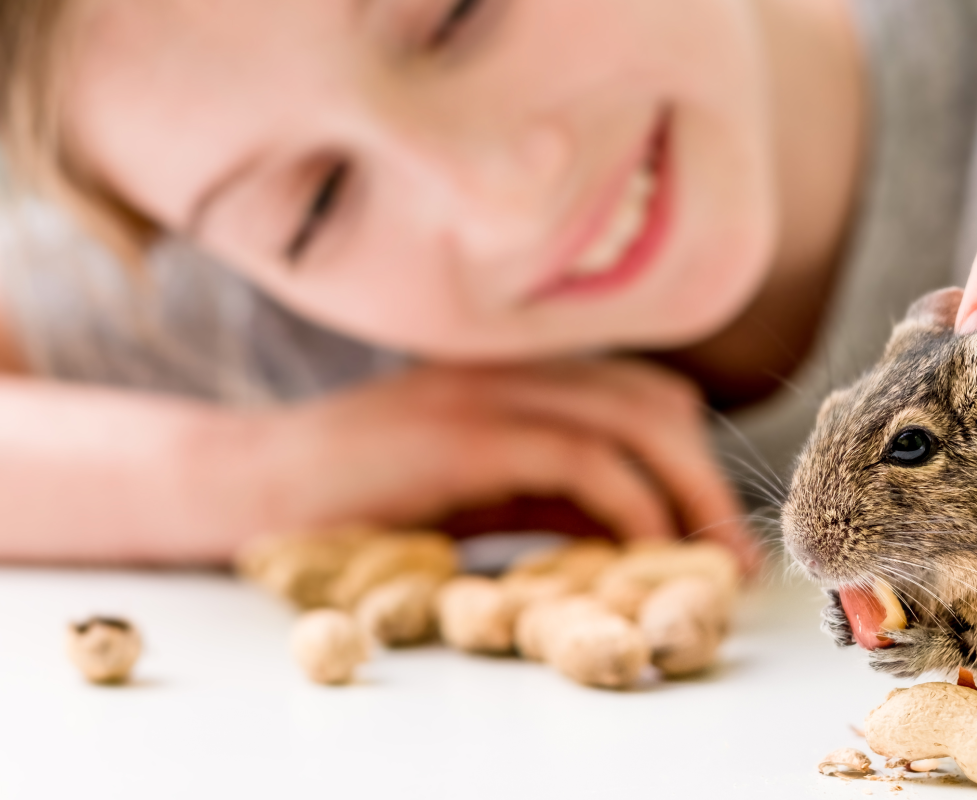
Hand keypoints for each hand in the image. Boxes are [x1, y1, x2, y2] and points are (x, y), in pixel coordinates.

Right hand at [217, 359, 753, 564]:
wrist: (245, 486)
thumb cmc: (355, 497)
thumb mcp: (477, 494)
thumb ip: (551, 498)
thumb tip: (637, 534)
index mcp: (518, 373)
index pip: (642, 392)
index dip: (695, 456)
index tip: (717, 529)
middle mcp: (512, 367)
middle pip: (655, 400)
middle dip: (707, 477)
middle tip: (730, 553)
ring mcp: (487, 390)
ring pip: (632, 420)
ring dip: (685, 493)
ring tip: (702, 559)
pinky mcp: (463, 431)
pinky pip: (578, 457)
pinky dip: (628, 503)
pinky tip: (640, 549)